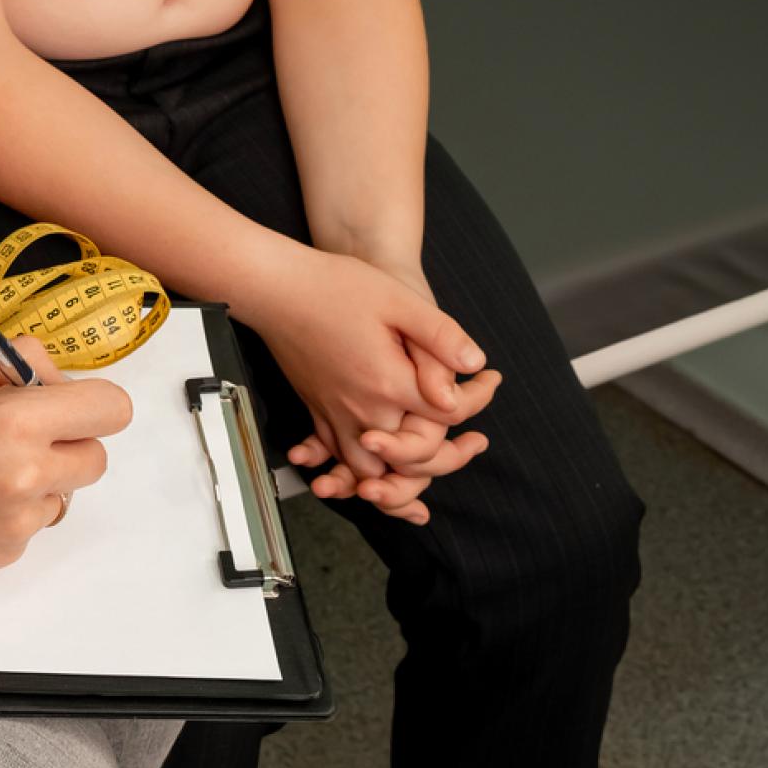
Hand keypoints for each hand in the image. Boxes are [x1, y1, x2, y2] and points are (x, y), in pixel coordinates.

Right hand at [0, 334, 131, 578]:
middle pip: (97, 459)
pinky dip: (11, 511)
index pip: (112, 409)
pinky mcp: (4, 553)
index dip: (92, 402)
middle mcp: (27, 475)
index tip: (68, 404)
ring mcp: (17, 521)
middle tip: (29, 436)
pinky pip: (31, 526)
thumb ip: (17, 362)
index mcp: (18, 421)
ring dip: (41, 481)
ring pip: (64, 495)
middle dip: (71, 442)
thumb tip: (52, 375)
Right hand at [247, 245, 498, 524]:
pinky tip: (370, 466)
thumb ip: (441, 335)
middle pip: (410, 459)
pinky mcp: (316, 408)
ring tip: (422, 478)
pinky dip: (354, 471)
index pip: (447, 415)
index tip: (492, 380)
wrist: (276, 289)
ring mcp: (335, 412)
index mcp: (389, 383)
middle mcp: (362, 408)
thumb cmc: (333, 287)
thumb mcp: (399, 300)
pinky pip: (338, 454)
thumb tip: (475, 363)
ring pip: (369, 469)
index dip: (477, 400)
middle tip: (474, 444)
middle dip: (447, 458)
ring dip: (396, 480)